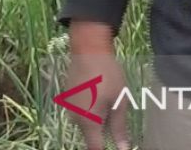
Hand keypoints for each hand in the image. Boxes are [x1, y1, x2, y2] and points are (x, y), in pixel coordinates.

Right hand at [66, 22, 130, 149]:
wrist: (88, 49)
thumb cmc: (107, 75)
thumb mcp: (119, 101)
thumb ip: (119, 127)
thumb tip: (123, 149)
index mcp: (89, 121)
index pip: (95, 148)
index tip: (117, 146)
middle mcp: (75, 117)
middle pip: (90, 136)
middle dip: (102, 134)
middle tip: (115, 115)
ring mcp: (69, 107)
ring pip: (85, 123)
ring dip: (96, 121)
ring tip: (108, 103)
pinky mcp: (67, 97)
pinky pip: (79, 112)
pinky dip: (89, 110)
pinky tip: (98, 96)